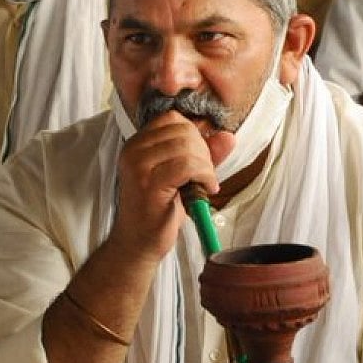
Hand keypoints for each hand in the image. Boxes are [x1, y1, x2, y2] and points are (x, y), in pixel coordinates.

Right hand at [108, 111, 232, 262]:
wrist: (137, 244)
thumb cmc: (159, 210)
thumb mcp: (183, 177)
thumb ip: (204, 154)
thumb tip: (228, 136)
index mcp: (136, 143)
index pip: (172, 118)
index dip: (194, 135)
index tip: (199, 159)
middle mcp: (133, 150)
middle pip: (183, 130)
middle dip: (203, 152)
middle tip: (204, 176)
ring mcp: (138, 166)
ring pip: (187, 147)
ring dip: (206, 166)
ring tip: (204, 185)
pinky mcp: (148, 184)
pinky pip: (188, 165)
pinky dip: (205, 176)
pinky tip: (205, 190)